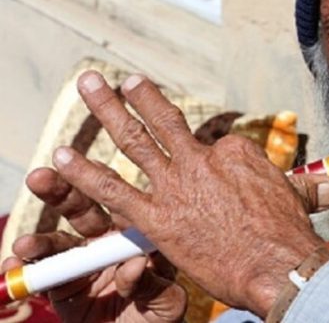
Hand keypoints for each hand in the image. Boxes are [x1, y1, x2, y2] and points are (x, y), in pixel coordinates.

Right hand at [1, 167, 186, 322]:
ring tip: (25, 246)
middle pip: (82, 212)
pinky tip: (15, 267)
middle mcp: (106, 244)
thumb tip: (135, 265)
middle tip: (39, 177)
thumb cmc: (162, 319)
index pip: (120, 202)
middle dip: (60, 192)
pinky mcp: (61, 289)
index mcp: (136, 238)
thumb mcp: (167, 304)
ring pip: (58, 243)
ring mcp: (82, 265)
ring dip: (39, 240)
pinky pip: (41, 277)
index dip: (103, 182)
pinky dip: (26, 271)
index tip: (90, 167)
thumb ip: (153, 284)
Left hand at [49, 70, 328, 316]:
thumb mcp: (300, 200)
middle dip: (136, 97)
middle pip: (164, 121)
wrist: (279, 266)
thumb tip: (328, 189)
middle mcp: (203, 160)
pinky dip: (86, 172)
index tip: (205, 168)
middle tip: (118, 80)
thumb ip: (305, 190)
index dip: (206, 158)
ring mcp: (178, 185)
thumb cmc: (290, 237)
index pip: (211, 144)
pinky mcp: (158, 217)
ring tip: (89, 88)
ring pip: (135, 141)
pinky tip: (62, 157)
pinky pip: (113, 190)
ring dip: (108, 110)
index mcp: (238, 152)